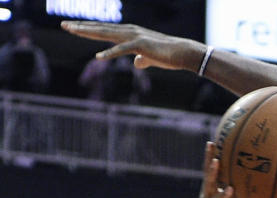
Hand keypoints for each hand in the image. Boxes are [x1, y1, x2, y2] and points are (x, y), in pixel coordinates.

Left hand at [61, 21, 202, 72]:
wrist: (182, 53)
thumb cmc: (168, 56)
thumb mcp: (151, 58)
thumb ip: (142, 59)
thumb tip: (136, 63)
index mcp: (129, 33)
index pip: (104, 30)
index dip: (88, 29)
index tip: (73, 28)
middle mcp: (128, 31)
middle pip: (100, 29)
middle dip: (81, 27)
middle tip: (63, 25)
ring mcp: (133, 36)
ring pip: (106, 34)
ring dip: (89, 33)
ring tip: (73, 31)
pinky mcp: (140, 45)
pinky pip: (121, 50)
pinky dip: (110, 53)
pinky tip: (98, 56)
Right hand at [181, 143, 242, 197]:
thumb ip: (222, 192)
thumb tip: (232, 181)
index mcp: (207, 194)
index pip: (207, 173)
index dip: (208, 158)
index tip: (211, 142)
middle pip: (208, 183)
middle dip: (212, 171)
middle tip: (215, 159)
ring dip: (222, 196)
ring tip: (230, 188)